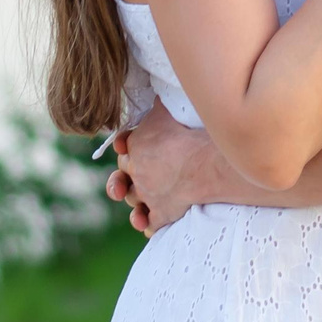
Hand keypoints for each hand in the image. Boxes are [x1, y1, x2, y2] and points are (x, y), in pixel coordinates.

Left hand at [108, 103, 220, 233]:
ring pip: (134, 201)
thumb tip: (156, 98)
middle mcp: (137, 173)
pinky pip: (149, 224)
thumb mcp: (164, 113)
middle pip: (122, 178)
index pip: (124, 148)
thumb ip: (156, 110)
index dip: (126, 148)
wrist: (201, 164)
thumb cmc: (183, 135)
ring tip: (138, 205)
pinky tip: (147, 224)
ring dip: (135, 202)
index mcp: (135, 147)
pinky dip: (147, 224)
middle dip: (121, 180)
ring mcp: (148, 195)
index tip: (125, 147)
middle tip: (123, 182)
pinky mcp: (161, 214)